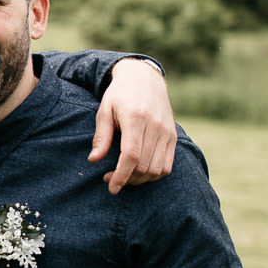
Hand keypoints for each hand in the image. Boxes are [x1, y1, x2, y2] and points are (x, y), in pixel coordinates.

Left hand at [90, 58, 175, 191]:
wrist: (144, 79)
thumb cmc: (119, 95)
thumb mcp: (104, 111)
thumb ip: (101, 137)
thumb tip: (93, 160)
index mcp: (136, 118)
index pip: (131, 156)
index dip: (121, 176)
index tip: (111, 187)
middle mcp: (155, 126)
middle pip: (144, 166)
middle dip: (127, 179)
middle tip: (110, 178)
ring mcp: (167, 132)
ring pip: (157, 169)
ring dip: (140, 180)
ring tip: (124, 176)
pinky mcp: (173, 136)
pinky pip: (167, 165)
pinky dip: (154, 174)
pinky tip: (139, 172)